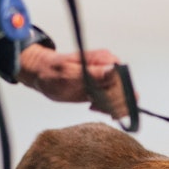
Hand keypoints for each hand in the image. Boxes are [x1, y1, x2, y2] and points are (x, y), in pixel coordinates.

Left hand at [16, 44, 130, 119]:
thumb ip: (93, 74)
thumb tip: (114, 70)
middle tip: (91, 103)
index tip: (95, 99)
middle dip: (111, 103)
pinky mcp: (106, 87)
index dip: (114, 94)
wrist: (44, 74)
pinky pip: (118, 101)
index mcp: (105, 59)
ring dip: (111, 107)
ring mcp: (109, 78)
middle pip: (125, 91)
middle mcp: (111, 67)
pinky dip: (109, 109)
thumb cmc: (53, 72)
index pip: (122, 81)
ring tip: (92, 105)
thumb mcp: (69, 73)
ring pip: (124, 98)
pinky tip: (94, 107)